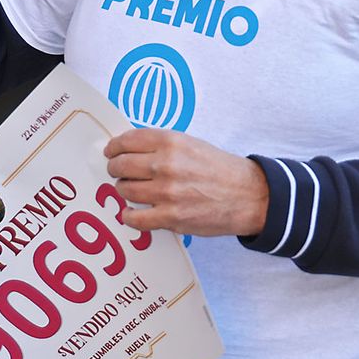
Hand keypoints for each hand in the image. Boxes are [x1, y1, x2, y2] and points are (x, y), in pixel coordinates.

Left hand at [103, 129, 268, 237]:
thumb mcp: (192, 144)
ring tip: (131, 191)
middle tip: (118, 173)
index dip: (114, 147)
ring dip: (123, 191)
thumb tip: (131, 150)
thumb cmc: (219, 169)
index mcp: (171, 142)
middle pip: (120, 166)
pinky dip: (129, 216)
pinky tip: (132, 213)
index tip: (110, 152)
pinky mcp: (171, 217)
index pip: (128, 141)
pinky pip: (135, 218)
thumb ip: (162, 145)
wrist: (248, 195)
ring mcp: (167, 192)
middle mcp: (166, 164)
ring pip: (125, 190)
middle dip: (115, 169)